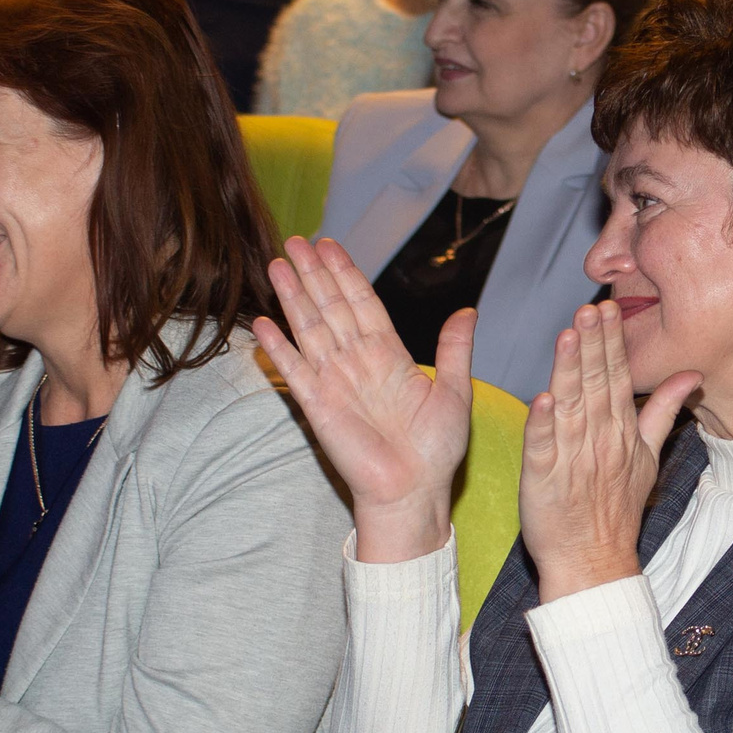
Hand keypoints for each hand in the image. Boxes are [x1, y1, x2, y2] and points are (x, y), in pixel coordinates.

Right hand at [254, 236, 469, 562]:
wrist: (414, 492)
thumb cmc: (436, 450)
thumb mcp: (456, 391)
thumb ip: (455, 348)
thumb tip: (468, 309)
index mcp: (390, 356)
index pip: (362, 304)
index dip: (345, 274)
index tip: (330, 245)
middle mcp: (358, 362)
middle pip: (331, 308)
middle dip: (313, 274)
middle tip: (296, 240)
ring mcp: (335, 381)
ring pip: (311, 329)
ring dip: (294, 297)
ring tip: (278, 264)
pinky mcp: (318, 406)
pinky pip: (295, 371)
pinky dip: (279, 348)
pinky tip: (264, 323)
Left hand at [519, 301, 702, 601]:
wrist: (594, 560)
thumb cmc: (617, 509)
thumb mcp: (649, 457)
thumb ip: (664, 411)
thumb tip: (692, 375)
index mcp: (622, 431)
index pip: (618, 378)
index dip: (611, 342)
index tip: (607, 309)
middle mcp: (599, 440)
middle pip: (596, 384)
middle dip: (592, 344)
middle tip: (590, 309)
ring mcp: (571, 459)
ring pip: (571, 407)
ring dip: (569, 371)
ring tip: (567, 335)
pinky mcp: (543, 480)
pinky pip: (543, 448)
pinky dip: (542, 424)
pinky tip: (541, 398)